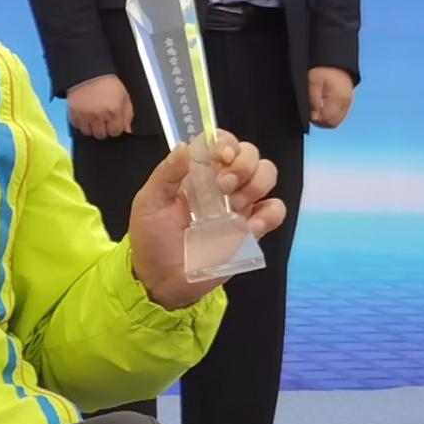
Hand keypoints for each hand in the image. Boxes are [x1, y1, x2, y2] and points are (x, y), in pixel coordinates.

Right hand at [64, 74, 135, 140]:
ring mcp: (85, 115)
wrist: (88, 72)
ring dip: (91, 127)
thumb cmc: (107, 83)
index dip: (114, 127)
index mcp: (114, 110)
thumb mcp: (124, 97)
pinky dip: (81, 122)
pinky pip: (77, 126)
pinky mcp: (73, 113)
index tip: (113, 123)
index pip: (115, 132)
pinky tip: (85, 114)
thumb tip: (127, 131)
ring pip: (89, 133)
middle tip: (103, 118)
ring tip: (93, 116)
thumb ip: (127, 116)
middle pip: (101, 135)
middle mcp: (99, 115)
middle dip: (103, 129)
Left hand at [125, 133, 286, 311]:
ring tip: (235, 205)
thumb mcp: (149, 203)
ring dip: (256, 184)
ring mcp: (239, 206)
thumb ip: (166, 174)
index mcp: (197, 172)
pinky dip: (269, 213)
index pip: (222, 143)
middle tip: (224, 186)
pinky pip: (275, 211)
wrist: (161, 280)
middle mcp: (222, 183)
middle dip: (244, 164)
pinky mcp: (251, 230)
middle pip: (251, 155)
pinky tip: (250, 226)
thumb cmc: (151, 238)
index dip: (227, 143)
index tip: (221, 156)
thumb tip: (185, 146)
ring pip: (267, 176)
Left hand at [306, 66, 355, 129]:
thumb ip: (313, 101)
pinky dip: (331, 115)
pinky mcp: (348, 102)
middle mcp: (346, 103)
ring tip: (318, 109)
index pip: (328, 121)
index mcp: (338, 99)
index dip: (316, 120)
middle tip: (313, 112)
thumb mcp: (313, 82)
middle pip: (333, 123)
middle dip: (321, 121)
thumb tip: (313, 118)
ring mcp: (348, 103)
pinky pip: (340, 116)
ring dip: (326, 119)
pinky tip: (324, 107)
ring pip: (337, 122)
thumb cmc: (322, 70)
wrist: (335, 62)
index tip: (310, 113)